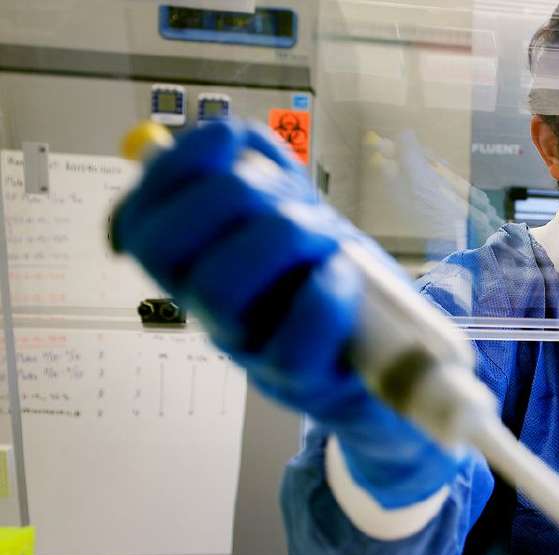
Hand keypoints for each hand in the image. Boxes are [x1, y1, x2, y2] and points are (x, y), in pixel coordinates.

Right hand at [113, 120, 459, 507]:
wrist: (386, 361)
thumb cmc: (331, 282)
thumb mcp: (296, 220)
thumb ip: (266, 174)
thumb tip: (239, 137)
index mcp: (197, 266)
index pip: (141, 222)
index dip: (174, 170)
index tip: (229, 138)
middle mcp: (209, 308)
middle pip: (166, 249)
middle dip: (228, 195)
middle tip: (287, 195)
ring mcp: (249, 348)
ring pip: (218, 291)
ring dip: (276, 237)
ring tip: (323, 232)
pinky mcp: (299, 381)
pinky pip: (292, 344)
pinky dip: (322, 295)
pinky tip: (342, 273)